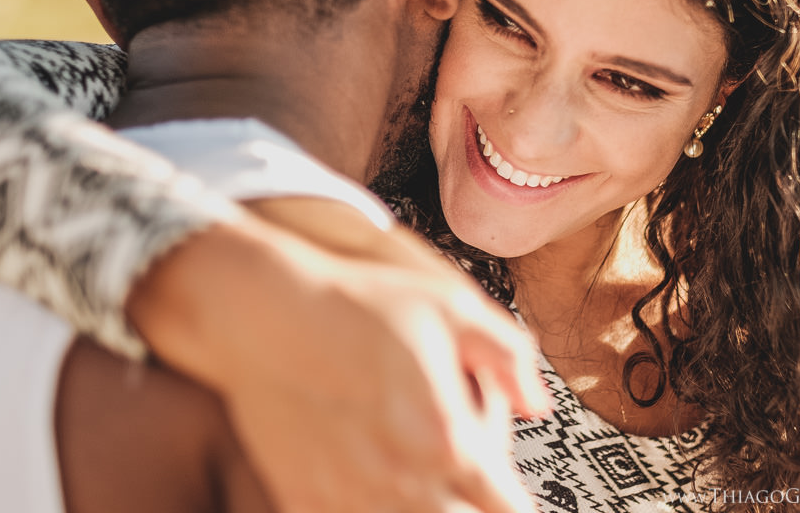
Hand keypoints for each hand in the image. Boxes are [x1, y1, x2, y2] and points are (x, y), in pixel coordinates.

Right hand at [126, 206, 548, 512]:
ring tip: (413, 452)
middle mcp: (400, 484)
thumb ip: (509, 357)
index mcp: (446, 441)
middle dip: (469, 498)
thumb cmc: (355, 306)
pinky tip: (371, 463)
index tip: (508, 490)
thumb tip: (537, 405)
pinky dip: (373, 501)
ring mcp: (349, 500)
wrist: (262, 314)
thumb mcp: (450, 306)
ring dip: (425, 499)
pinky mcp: (306, 502)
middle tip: (460, 459)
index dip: (513, 498)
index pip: (506, 507)